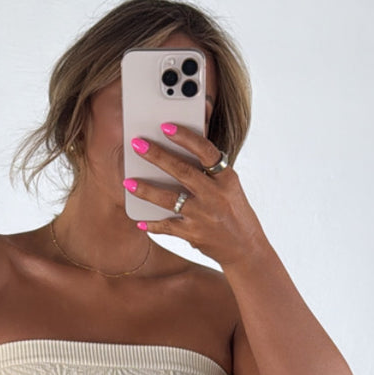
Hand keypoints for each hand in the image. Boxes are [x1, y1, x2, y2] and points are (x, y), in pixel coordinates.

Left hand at [124, 123, 265, 268]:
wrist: (246, 248)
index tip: (166, 126)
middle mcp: (215, 195)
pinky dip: (153, 225)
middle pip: (182, 172)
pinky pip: (168, 227)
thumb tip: (178, 153)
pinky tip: (140, 221)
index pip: (206, 152)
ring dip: (147, 191)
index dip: (186, 138)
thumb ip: (209, 172)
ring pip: (170, 200)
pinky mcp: (194, 235)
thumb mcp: (229, 187)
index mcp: (226, 178)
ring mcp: (204, 216)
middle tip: (137, 145)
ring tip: (128, 182)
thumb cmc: (234, 211)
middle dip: (158, 157)